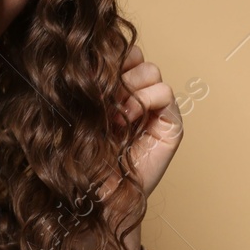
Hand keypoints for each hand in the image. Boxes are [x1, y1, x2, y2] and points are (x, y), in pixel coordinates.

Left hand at [93, 44, 182, 249]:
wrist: (99, 195)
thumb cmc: (84, 159)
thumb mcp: (80, 114)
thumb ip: (88, 85)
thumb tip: (86, 56)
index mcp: (116, 90)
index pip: (120, 53)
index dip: (107, 60)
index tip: (87, 79)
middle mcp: (137, 96)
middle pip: (137, 57)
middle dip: (117, 73)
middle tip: (100, 98)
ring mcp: (155, 109)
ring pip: (151, 71)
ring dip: (130, 88)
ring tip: (113, 115)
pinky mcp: (170, 123)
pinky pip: (164, 92)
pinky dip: (144, 101)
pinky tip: (127, 120)